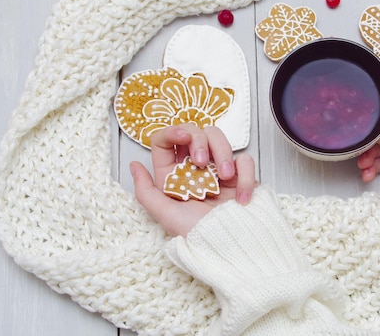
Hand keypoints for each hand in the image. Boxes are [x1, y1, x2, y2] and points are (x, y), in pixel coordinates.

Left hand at [130, 124, 256, 236]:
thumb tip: (134, 166)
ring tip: (226, 177)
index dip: (173, 131)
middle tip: (201, 162)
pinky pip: (245, 160)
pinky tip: (241, 197)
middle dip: (199, 140)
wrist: (235, 247)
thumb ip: (145, 192)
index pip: (166, 141)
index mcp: (174, 175)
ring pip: (219, 138)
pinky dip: (245, 176)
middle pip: (194, 131)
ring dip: (223, 152)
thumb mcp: (166, 215)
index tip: (183, 137)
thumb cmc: (200, 234)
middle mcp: (195, 169)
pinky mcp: (241, 175)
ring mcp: (219, 169)